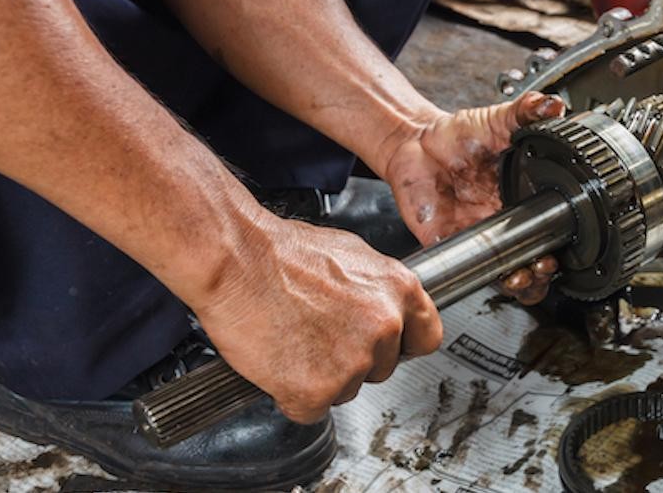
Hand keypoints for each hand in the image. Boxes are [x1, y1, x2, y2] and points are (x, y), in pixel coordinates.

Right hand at [187, 214, 441, 423]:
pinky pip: (311, 409)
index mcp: (398, 290)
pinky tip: (279, 364)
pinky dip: (292, 396)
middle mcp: (385, 326)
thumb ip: (377, 289)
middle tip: (317, 336)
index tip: (388, 348)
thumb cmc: (281, 253)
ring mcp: (354, 361)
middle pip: (382, 368)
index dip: (402, 345)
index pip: (426, 338)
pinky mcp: (317, 390)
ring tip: (293, 341)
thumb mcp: (351, 255)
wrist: (236, 259)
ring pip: (346, 390)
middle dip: (353, 360)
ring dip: (322, 378)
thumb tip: (384, 307)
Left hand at [384, 92, 565, 304]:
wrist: (414, 142)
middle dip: (543, 276)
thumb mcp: (497, 120)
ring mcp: (479, 238)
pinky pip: (468, 273)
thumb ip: (525, 112)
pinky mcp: (451, 244)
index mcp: (521, 201)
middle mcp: (504, 224)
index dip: (560, 249)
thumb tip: (554, 105)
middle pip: (533, 265)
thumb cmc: (456, 134)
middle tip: (543, 267)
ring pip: (506, 277)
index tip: (562, 250)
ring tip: (520, 278)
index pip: (550, 235)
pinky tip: (490, 275)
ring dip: (519, 286)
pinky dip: (481, 281)